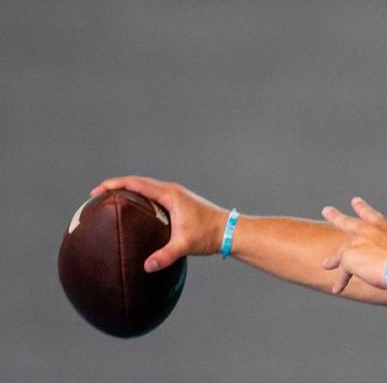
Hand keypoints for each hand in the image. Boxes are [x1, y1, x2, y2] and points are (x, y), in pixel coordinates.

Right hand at [90, 176, 229, 272]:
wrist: (229, 230)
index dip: (115, 184)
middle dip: (116, 186)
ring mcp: (174, 195)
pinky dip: (137, 198)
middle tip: (95, 196)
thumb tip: (147, 266)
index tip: (98, 190)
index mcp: (170, 194)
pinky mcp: (177, 203)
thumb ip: (166, 255)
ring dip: (126, 190)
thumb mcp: (186, 245)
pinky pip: (152, 195)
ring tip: (108, 201)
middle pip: (137, 182)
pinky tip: (130, 211)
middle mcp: (171, 191)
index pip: (137, 183)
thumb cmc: (209, 235)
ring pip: (145, 187)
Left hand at [321, 197, 386, 294]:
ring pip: (341, 251)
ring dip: (333, 259)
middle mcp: (369, 231)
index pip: (370, 214)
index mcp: (384, 227)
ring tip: (325, 264)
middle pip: (348, 222)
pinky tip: (337, 289)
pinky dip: (341, 282)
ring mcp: (357, 242)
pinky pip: (343, 272)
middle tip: (326, 210)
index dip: (362, 208)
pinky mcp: (349, 257)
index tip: (355, 200)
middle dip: (336, 217)